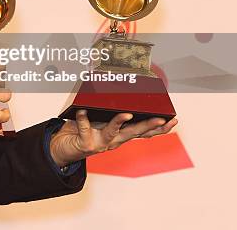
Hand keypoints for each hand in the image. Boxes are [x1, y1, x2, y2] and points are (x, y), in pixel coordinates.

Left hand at [49, 110, 178, 166]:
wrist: (64, 147)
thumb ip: (109, 109)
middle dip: (150, 126)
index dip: (159, 128)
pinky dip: (83, 118)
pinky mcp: (86, 144)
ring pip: (114, 132)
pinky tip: (82, 110)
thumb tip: (118, 90)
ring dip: (120, 122)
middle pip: (135, 133)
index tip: (173, 119)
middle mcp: (114, 140)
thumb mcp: (99, 118)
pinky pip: (85, 128)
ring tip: (127, 114)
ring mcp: (101, 143)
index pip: (144, 132)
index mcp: (120, 134)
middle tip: (162, 119)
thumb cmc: (83, 129)